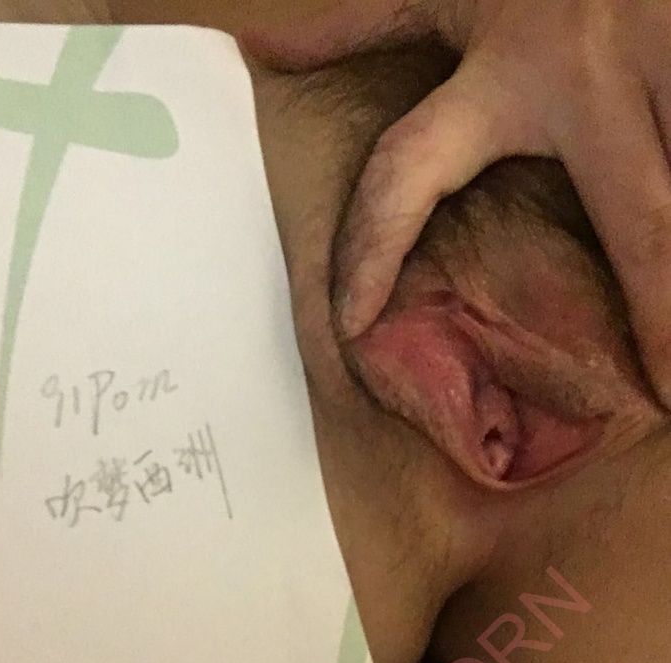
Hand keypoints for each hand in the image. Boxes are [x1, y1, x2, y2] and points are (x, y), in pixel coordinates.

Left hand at [244, 0, 670, 407]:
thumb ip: (362, 18)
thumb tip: (263, 50)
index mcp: (505, 71)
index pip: (411, 174)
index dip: (372, 250)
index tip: (355, 325)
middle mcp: (592, 81)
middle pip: (637, 224)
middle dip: (661, 312)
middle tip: (665, 394)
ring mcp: (667, 64)